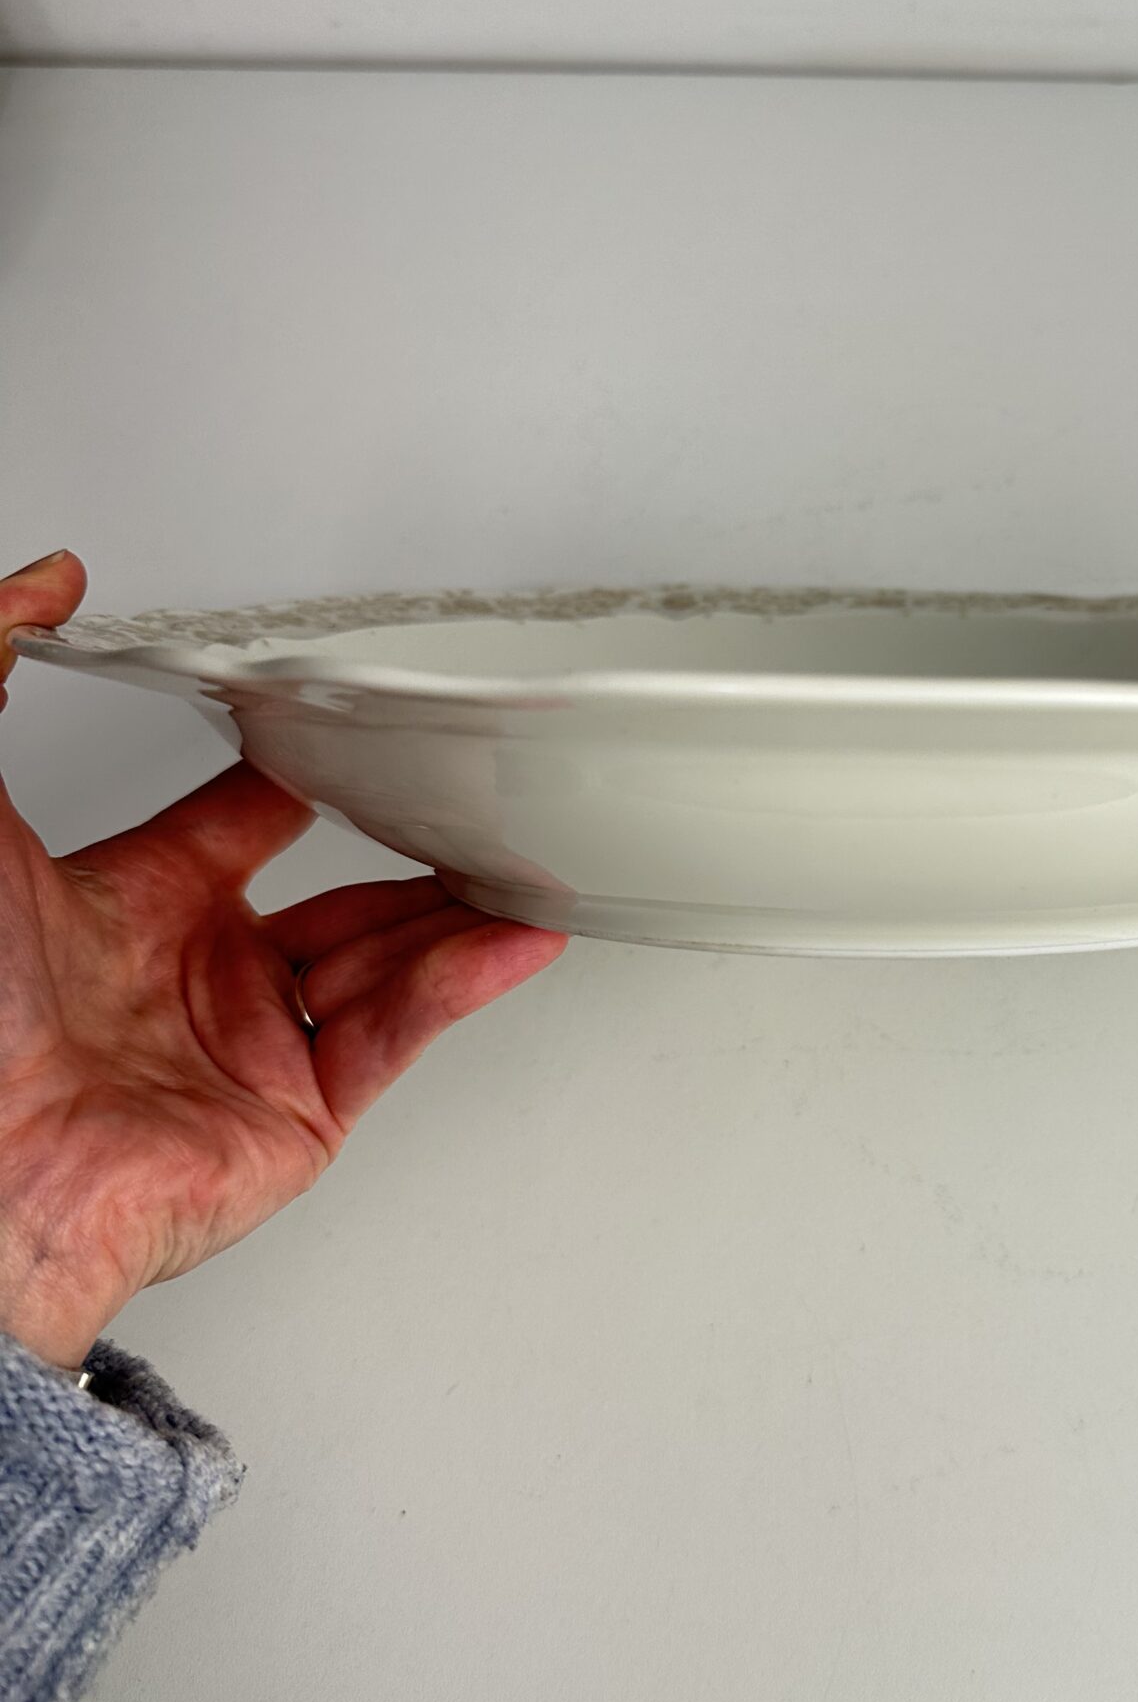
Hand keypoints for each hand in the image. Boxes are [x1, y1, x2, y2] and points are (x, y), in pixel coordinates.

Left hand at [0, 552, 566, 1368]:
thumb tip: (41, 581)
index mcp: (121, 909)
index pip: (238, 825)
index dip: (295, 776)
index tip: (349, 732)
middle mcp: (190, 982)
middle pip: (337, 901)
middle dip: (412, 852)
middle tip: (474, 802)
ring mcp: (247, 1054)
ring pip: (384, 963)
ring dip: (459, 911)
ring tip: (524, 859)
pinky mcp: (294, 1120)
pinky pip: (399, 1033)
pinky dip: (465, 981)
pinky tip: (513, 934)